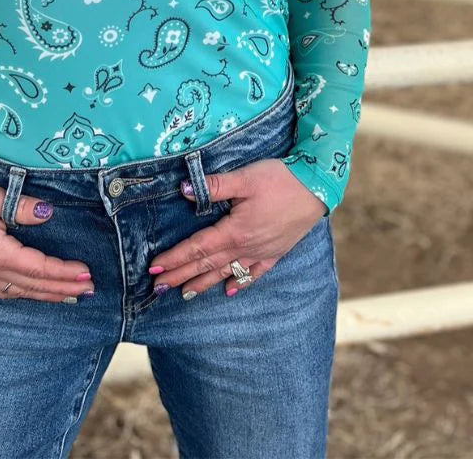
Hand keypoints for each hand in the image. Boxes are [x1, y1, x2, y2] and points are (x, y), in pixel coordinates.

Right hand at [0, 174, 93, 301]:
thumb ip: (21, 206)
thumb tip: (48, 214)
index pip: (37, 268)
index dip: (63, 273)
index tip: (86, 273)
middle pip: (32, 286)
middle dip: (63, 288)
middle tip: (90, 289)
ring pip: (20, 293)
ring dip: (47, 295)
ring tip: (71, 295)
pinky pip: (5, 293)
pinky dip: (27, 295)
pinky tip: (37, 293)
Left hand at [148, 158, 326, 296]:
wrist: (317, 188)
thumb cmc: (279, 180)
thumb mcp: (244, 178)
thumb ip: (213, 185)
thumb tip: (182, 188)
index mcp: (234, 230)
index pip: (197, 248)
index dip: (175, 258)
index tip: (155, 270)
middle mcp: (245, 247)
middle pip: (207, 264)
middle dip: (181, 275)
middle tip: (159, 288)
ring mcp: (261, 252)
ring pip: (226, 272)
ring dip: (204, 283)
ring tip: (185, 294)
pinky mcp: (275, 252)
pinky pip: (254, 273)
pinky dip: (240, 283)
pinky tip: (229, 291)